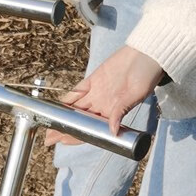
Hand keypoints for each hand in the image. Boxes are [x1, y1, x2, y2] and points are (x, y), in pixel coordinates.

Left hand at [45, 45, 163, 144]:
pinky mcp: (93, 79)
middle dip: (63, 130)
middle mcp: (102, 105)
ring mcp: (96, 92)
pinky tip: (56, 106)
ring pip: (75, 108)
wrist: (147, 53)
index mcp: (111, 113)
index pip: (90, 129)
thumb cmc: (146, 75)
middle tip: (48, 139)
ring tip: (48, 126)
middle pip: (79, 121)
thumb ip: (121, 111)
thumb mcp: (135, 95)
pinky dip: (67, 99)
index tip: (63, 141)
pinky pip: (77, 91)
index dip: (76, 136)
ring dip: (61, 117)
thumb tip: (113, 131)